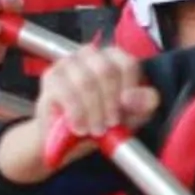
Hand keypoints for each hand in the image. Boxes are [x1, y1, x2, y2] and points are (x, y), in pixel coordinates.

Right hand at [33, 45, 155, 163]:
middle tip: (109, 124)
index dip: (128, 91)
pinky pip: (66, 93)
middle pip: (106, 71)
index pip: (127, 64)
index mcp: (114, 57)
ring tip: (95, 129)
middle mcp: (90, 54)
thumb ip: (144, 103)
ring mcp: (67, 63)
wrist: (71, 140)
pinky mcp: (50, 78)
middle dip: (110, 103)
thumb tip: (130, 97)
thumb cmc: (104, 121)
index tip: (125, 111)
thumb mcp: (134, 114)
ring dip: (93, 111)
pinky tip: (79, 127)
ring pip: (86, 82)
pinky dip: (76, 114)